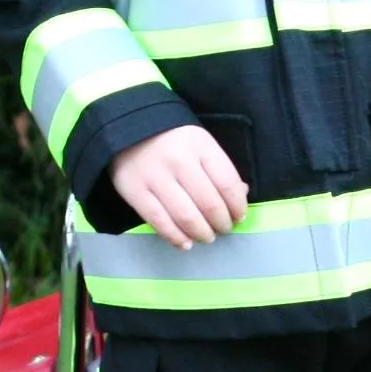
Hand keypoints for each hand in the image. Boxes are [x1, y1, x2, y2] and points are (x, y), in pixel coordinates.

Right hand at [112, 126, 248, 248]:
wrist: (129, 128)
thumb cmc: (173, 140)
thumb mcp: (201, 144)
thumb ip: (220, 169)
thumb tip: (241, 196)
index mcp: (200, 146)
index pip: (227, 183)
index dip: (237, 206)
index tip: (239, 216)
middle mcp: (179, 161)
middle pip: (209, 203)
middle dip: (221, 223)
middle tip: (223, 229)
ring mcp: (155, 178)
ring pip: (186, 216)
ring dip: (202, 233)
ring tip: (207, 237)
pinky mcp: (135, 192)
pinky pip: (159, 222)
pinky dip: (176, 237)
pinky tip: (186, 243)